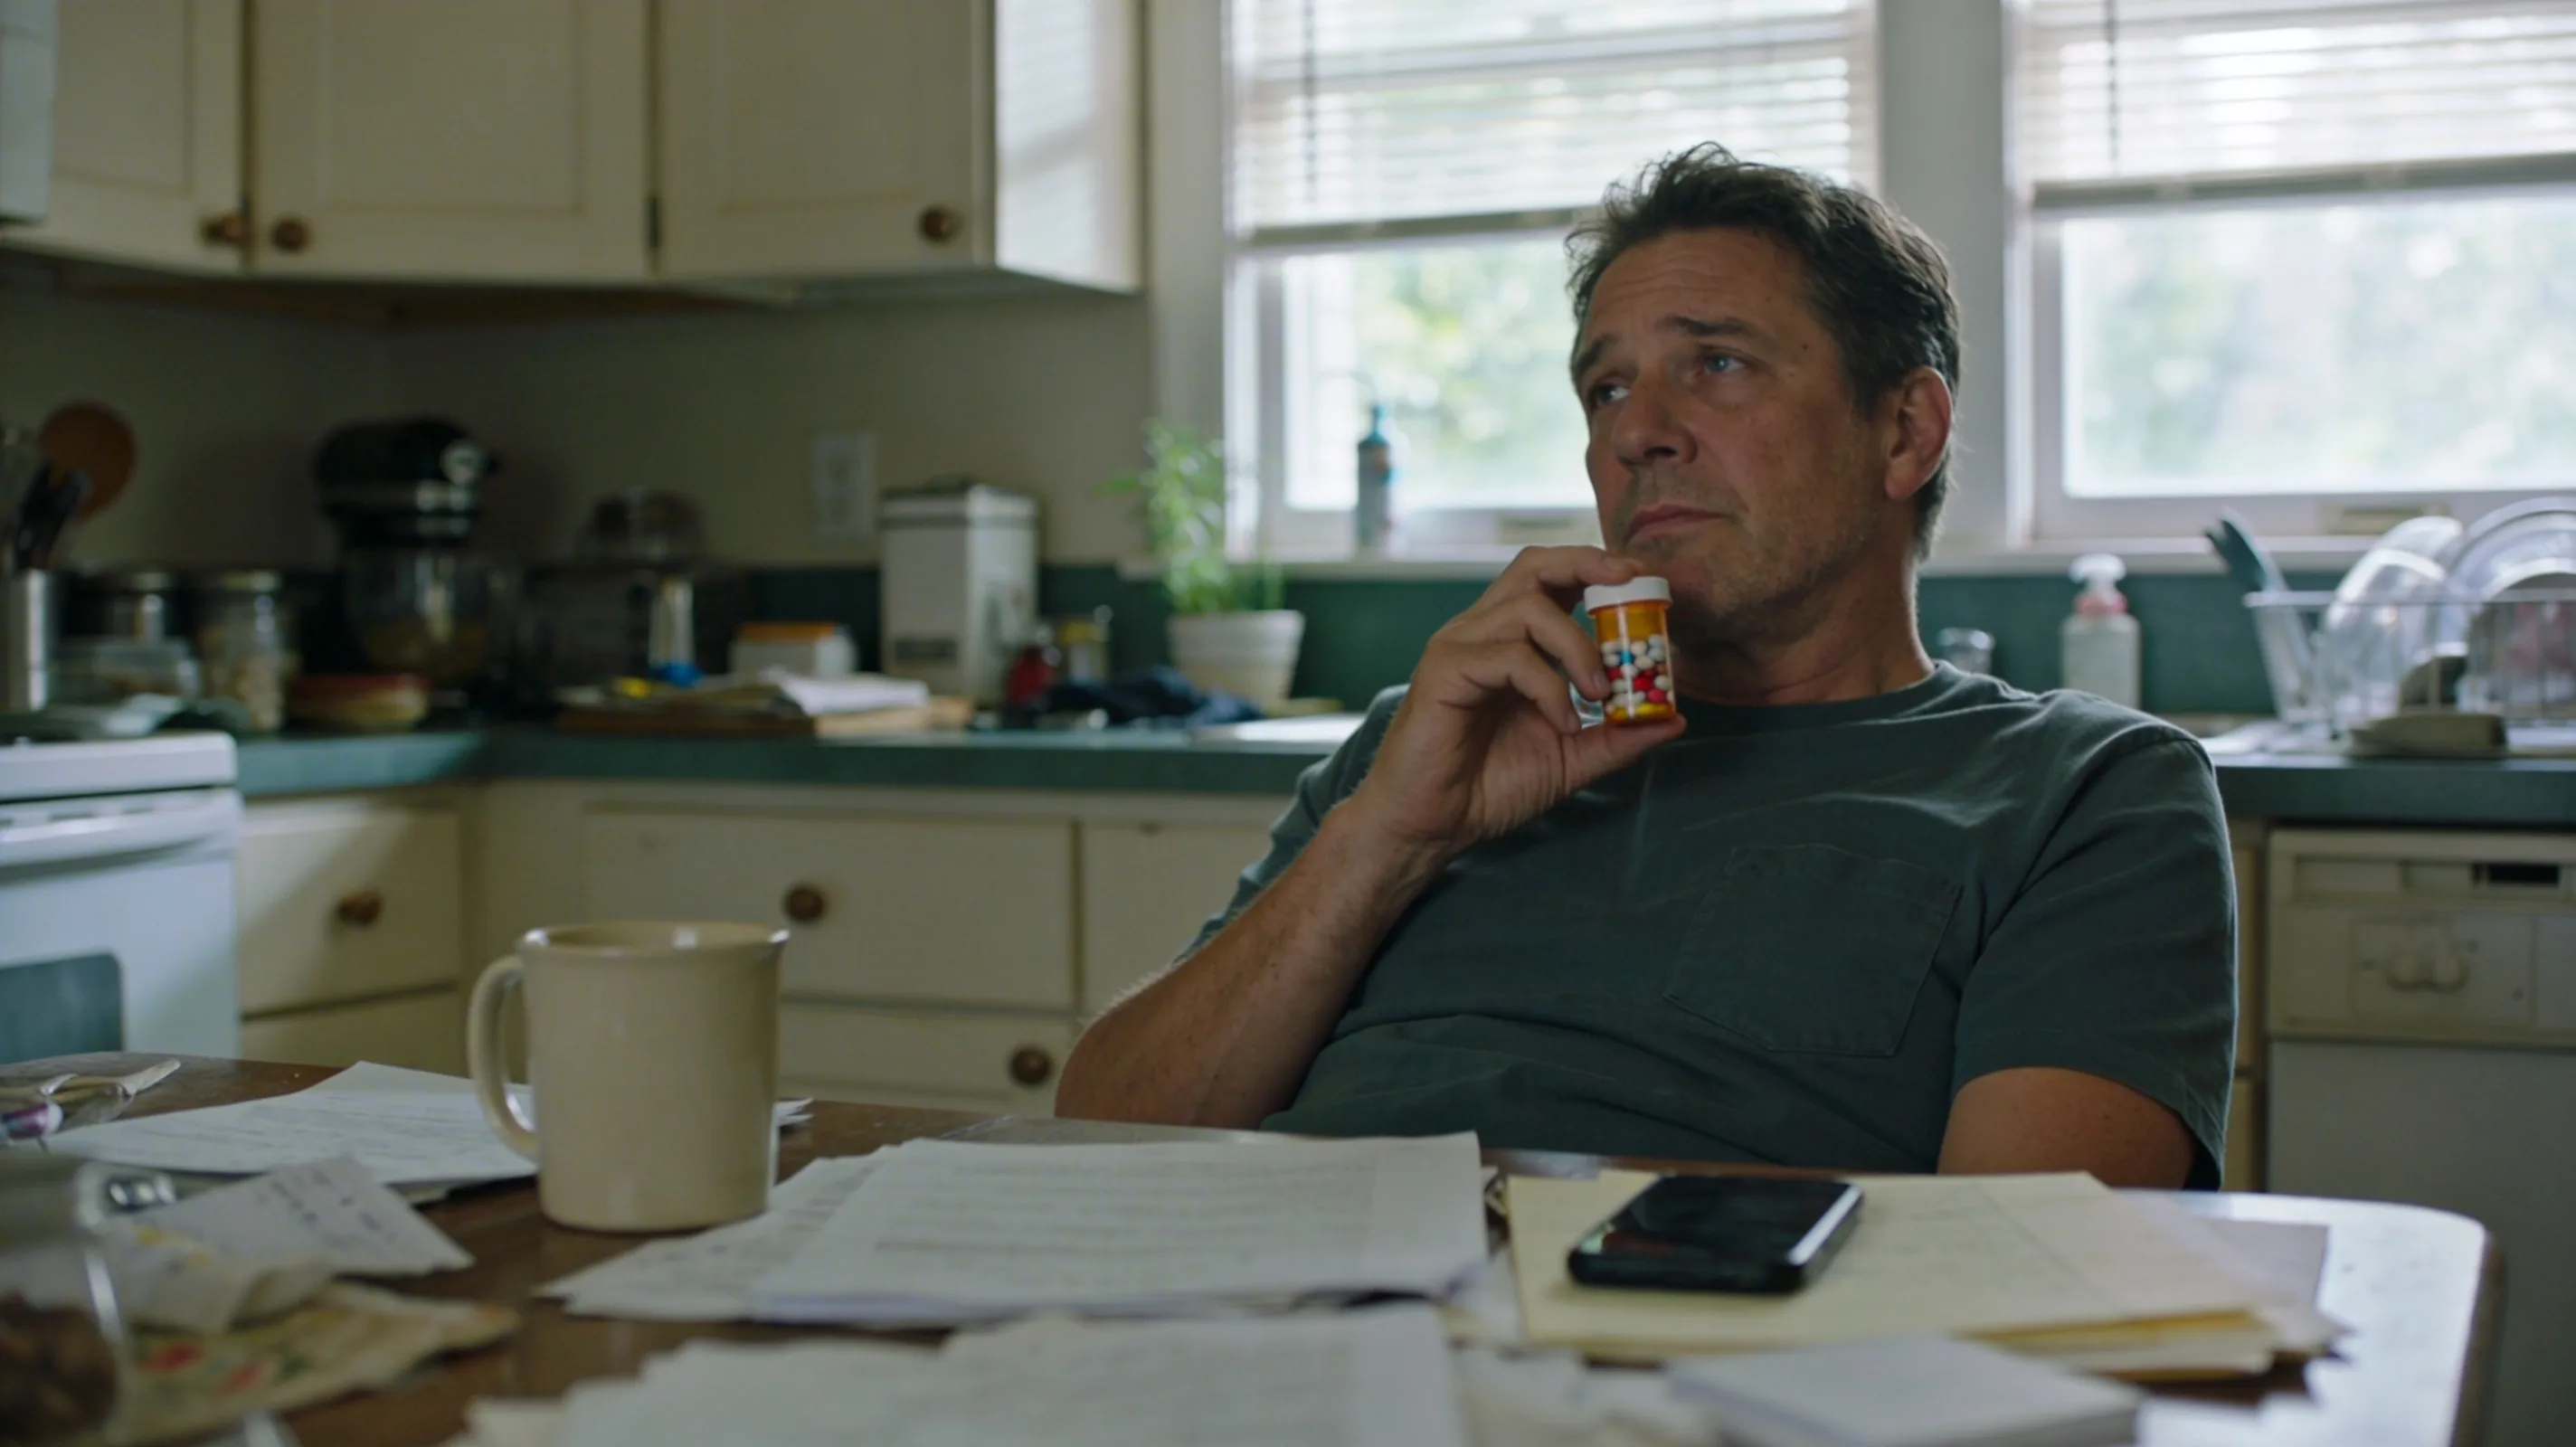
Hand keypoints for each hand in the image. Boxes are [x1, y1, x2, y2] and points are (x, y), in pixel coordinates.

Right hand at [1342, 546, 1685, 867]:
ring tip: (1599, 695)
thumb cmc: (1488, 787)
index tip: (1643, 583)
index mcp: (1510, 642)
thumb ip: (1617, 738)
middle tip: (1631, 584)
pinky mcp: (1445, 671)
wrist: (1431, 825)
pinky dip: (1549, 687)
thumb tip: (1674, 719)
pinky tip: (1563, 723)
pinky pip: (1510, 657)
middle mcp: (1482, 633)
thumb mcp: (1571, 760)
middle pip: (1534, 565)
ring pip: (1528, 606)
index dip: (1596, 569)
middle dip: (1588, 563)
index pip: (1552, 581)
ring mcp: (1459, 647)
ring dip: (1578, 647)